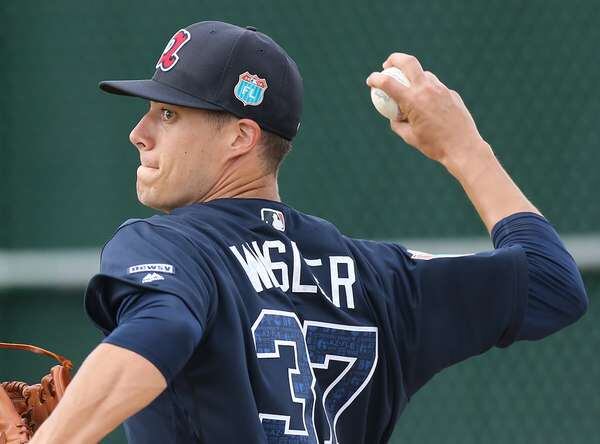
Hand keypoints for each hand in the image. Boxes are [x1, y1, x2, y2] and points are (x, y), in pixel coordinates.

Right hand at [366, 53, 487, 166]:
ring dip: (412, 77)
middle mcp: (427, 90)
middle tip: (387, 65)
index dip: (375, 79)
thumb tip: (393, 116)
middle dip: (394, 59)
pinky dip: (426, 91)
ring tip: (408, 90)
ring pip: (424, 74)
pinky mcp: (451, 94)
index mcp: (413, 101)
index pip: (388, 82)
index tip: (370, 81)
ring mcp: (441, 89)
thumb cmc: (434, 145)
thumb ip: (397, 124)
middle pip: (408, 62)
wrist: (463, 147)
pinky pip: (435, 87)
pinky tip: (427, 105)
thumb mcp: (410, 137)